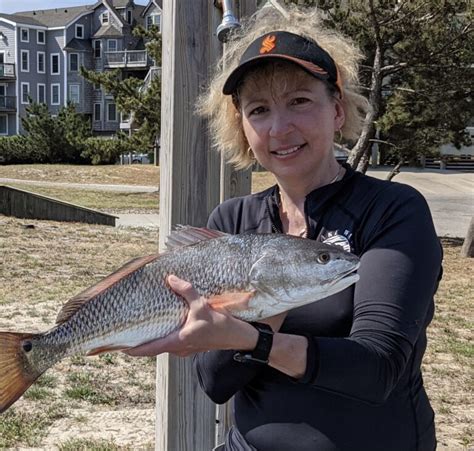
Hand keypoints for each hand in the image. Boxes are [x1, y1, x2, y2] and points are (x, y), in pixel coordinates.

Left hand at [124, 275, 258, 356]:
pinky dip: (165, 336)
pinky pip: (173, 343)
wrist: (238, 337)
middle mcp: (179, 348)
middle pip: (154, 348)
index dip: (133, 349)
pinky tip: (164, 325)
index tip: (119, 347)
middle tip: (127, 333)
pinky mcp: (192, 345)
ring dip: (153, 339)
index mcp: (178, 340)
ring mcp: (185, 349)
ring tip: (142, 328)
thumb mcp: (202, 305)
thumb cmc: (220, 325)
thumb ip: (186, 291)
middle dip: (140, 343)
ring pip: (163, 345)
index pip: (149, 348)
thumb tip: (171, 278)